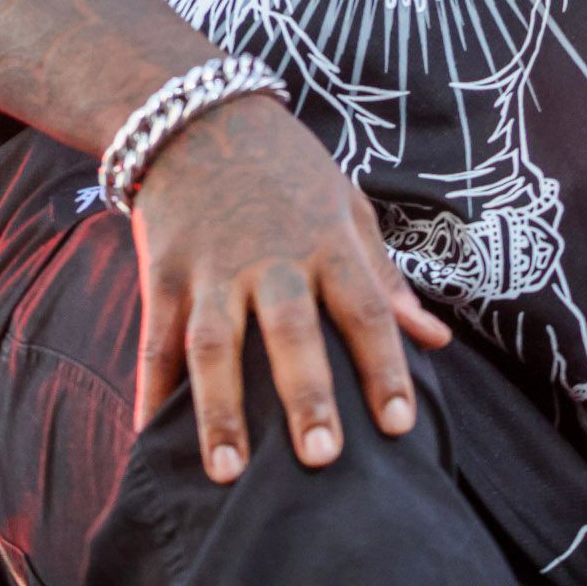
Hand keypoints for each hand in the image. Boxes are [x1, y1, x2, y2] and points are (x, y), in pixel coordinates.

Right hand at [130, 92, 451, 481]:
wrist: (194, 112)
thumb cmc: (284, 166)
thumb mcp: (345, 203)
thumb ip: (385, 277)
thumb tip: (437, 340)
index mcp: (326, 238)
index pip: (365, 306)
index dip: (385, 365)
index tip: (401, 424)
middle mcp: (271, 256)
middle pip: (291, 330)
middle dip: (306, 393)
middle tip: (321, 459)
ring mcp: (211, 265)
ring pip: (215, 345)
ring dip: (220, 411)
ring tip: (227, 475)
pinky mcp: (163, 270)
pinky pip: (156, 338)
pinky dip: (151, 390)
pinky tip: (149, 438)